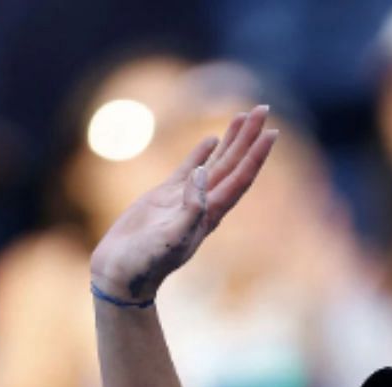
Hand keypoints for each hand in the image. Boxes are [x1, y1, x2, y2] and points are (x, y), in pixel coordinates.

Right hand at [88, 106, 278, 305]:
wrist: (120, 273)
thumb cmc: (145, 263)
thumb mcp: (170, 239)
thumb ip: (189, 208)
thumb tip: (202, 173)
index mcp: (210, 214)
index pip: (240, 178)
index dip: (256, 155)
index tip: (272, 131)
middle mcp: (203, 204)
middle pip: (234, 164)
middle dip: (248, 137)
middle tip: (262, 108)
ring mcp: (184, 199)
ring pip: (215, 163)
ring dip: (231, 141)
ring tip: (243, 116)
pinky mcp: (164, 197)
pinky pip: (187, 169)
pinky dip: (201, 153)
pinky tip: (211, 140)